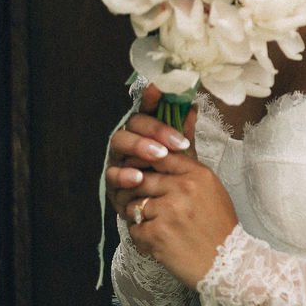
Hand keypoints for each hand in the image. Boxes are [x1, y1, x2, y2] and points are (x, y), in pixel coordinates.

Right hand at [105, 82, 196, 202]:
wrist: (169, 215)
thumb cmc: (174, 180)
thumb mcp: (183, 157)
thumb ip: (184, 133)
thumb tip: (192, 106)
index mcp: (147, 132)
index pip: (147, 110)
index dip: (151, 98)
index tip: (158, 90)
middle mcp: (130, 141)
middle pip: (132, 124)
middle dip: (153, 129)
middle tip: (173, 139)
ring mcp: (118, 160)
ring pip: (120, 143)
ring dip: (139, 146)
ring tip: (159, 155)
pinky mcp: (112, 183)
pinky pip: (113, 174)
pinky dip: (125, 175)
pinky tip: (138, 177)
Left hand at [107, 83, 238, 289]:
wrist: (230, 265)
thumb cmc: (218, 226)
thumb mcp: (210, 187)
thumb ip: (188, 161)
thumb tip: (184, 115)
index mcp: (197, 174)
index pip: (158, 155)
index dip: (145, 163)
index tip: (143, 173)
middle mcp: (183, 188)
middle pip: (140, 178)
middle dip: (138, 194)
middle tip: (147, 207)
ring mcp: (169, 211)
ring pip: (133, 204)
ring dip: (139, 217)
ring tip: (157, 227)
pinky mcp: (157, 234)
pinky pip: (134, 229)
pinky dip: (142, 239)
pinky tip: (160, 245)